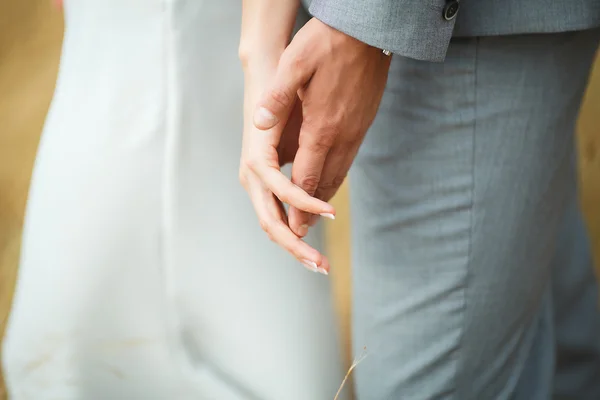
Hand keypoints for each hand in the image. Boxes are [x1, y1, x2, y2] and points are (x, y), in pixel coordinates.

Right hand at [239, 67, 334, 274]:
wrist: (265, 79)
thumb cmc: (277, 91)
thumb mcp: (280, 102)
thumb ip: (275, 115)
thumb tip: (264, 128)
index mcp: (256, 161)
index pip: (281, 193)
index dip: (305, 205)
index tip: (333, 214)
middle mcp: (252, 178)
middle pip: (271, 222)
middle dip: (297, 247)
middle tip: (323, 266)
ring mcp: (256, 184)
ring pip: (274, 224)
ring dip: (296, 246)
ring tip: (320, 264)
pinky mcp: (265, 185)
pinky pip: (279, 215)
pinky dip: (295, 231)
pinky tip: (313, 241)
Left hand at [253, 18, 391, 237]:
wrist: (370, 31)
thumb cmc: (328, 43)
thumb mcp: (295, 63)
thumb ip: (277, 97)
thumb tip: (258, 123)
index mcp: (322, 127)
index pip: (306, 177)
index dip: (298, 206)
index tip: (293, 229)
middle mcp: (342, 136)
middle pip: (325, 183)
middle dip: (312, 211)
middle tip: (302, 234)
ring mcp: (356, 131)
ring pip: (340, 173)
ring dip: (325, 197)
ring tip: (316, 217)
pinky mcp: (364, 123)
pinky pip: (349, 159)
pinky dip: (337, 177)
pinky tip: (331, 180)